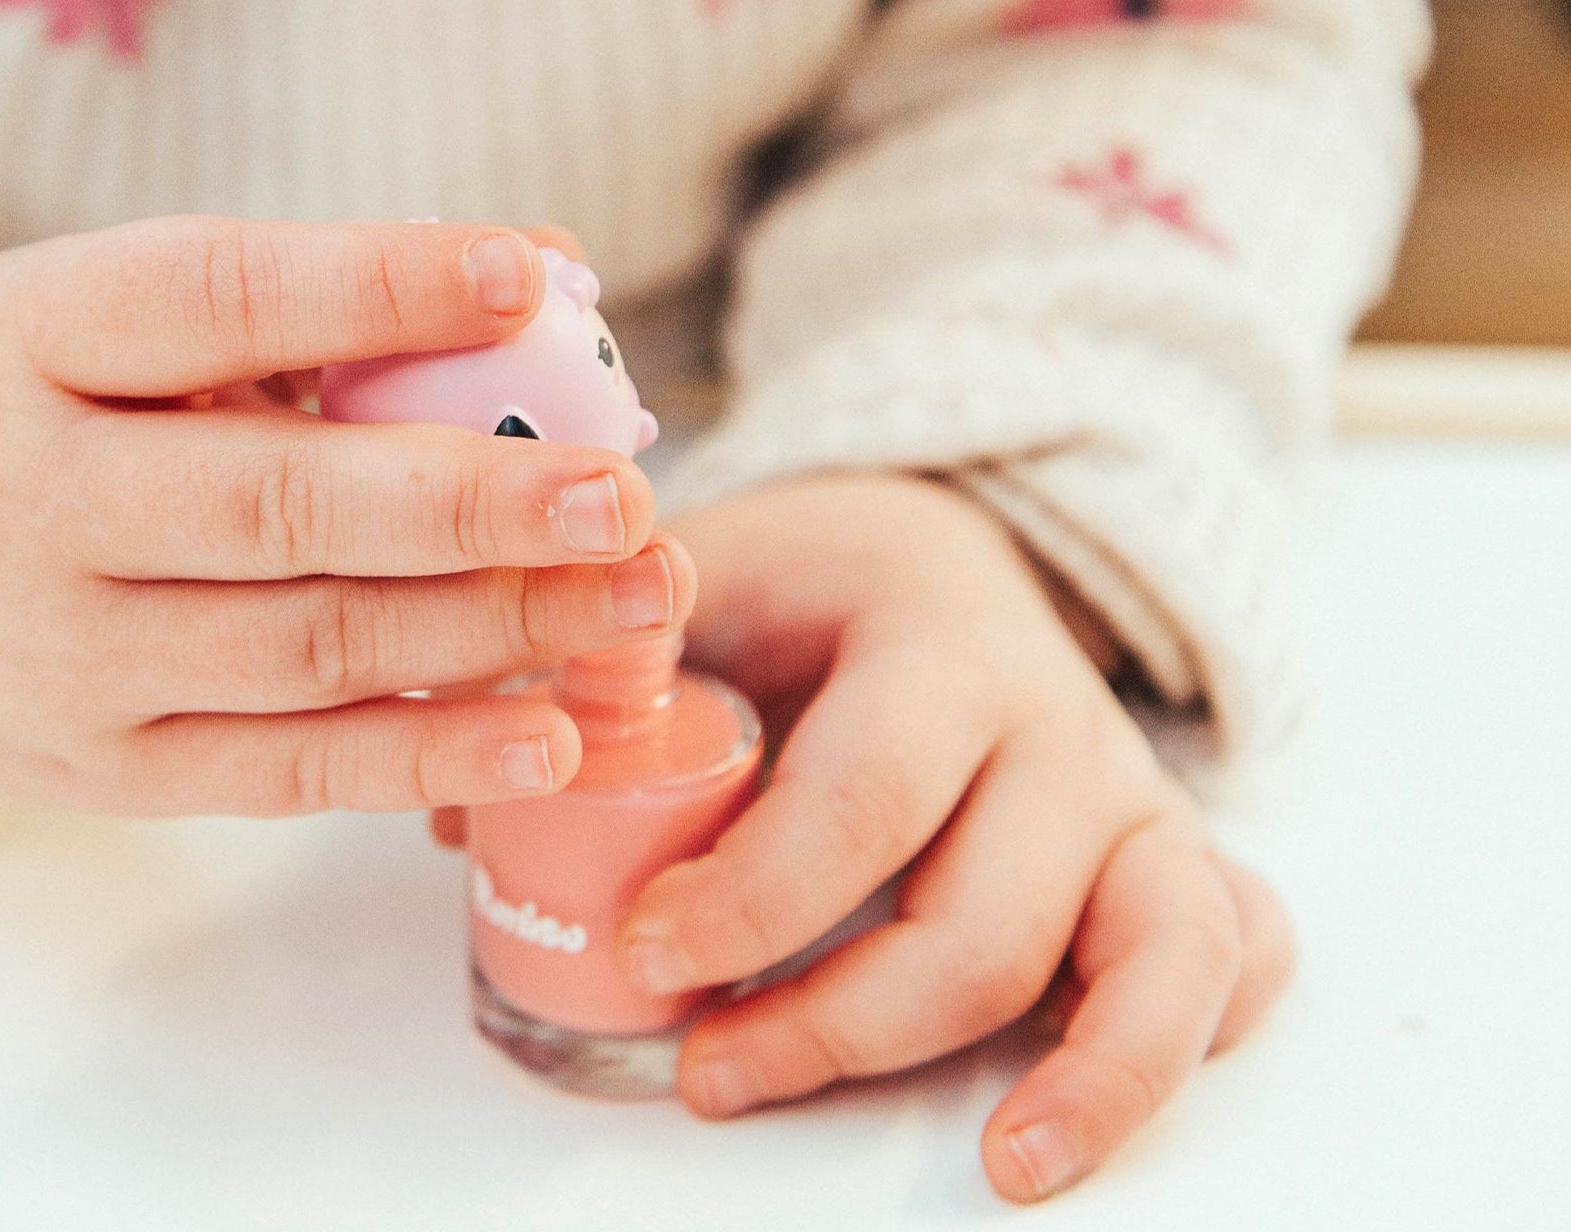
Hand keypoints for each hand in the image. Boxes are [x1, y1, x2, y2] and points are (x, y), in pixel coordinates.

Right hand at [0, 218, 693, 815]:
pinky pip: (288, 771)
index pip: (214, 298)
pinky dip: (429, 756)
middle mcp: (22, 501)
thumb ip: (316, 292)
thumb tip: (549, 267)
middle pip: (274, 505)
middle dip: (470, 502)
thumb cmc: (49, 399)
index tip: (527, 276)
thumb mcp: (120, 306)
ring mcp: (57, 656)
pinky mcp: (100, 771)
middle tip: (624, 492)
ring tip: (638, 593)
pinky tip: (555, 734)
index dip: (375, 286)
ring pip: (307, 646)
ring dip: (492, 626)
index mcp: (30, 338)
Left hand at [622, 474, 1291, 1204]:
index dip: (758, 897)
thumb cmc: (810, 582)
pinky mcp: (1171, 857)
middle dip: (841, 1021)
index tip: (644, 951)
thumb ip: (602, 666)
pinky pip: (1236, 951)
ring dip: (1091, 1078)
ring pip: (1160, 953)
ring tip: (1004, 1171)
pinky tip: (1092, 1100)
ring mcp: (1132, 797)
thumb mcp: (705, 577)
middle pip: (989, 917)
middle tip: (704, 1065)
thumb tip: (481, 800)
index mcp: (939, 641)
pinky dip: (1189, 1034)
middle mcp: (1058, 725)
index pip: (866, 794)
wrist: (935, 547)